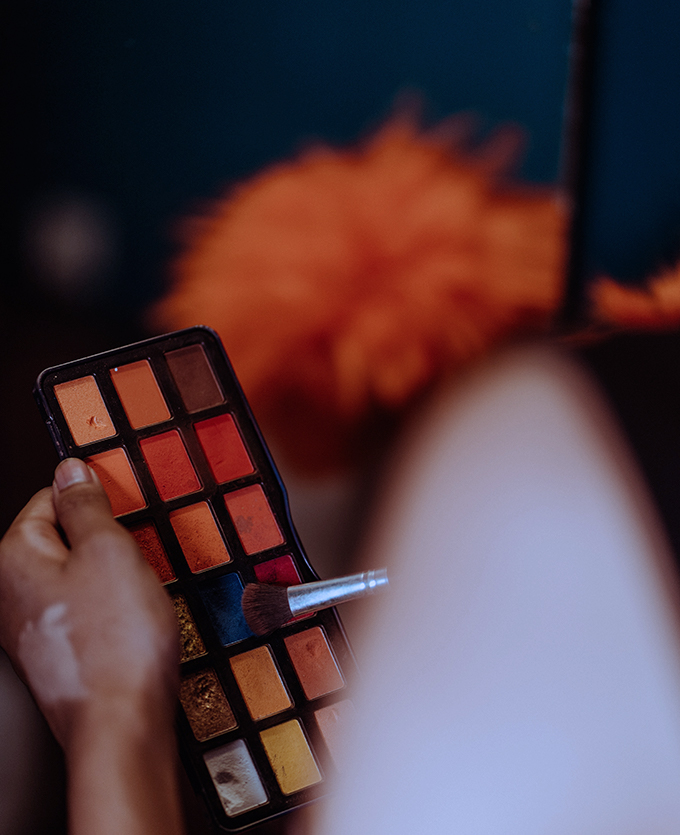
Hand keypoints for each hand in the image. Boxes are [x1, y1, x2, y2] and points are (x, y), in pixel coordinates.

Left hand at [0, 457, 178, 748]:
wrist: (122, 722)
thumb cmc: (113, 643)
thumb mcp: (109, 548)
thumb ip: (86, 503)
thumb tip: (71, 470)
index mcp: (14, 557)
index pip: (50, 498)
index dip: (94, 501)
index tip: (122, 513)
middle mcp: (10, 591)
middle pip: (65, 537)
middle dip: (106, 542)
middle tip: (133, 560)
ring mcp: (31, 625)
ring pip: (80, 573)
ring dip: (113, 575)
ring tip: (135, 596)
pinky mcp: (56, 650)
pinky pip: (85, 607)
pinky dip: (111, 606)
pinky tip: (130, 622)